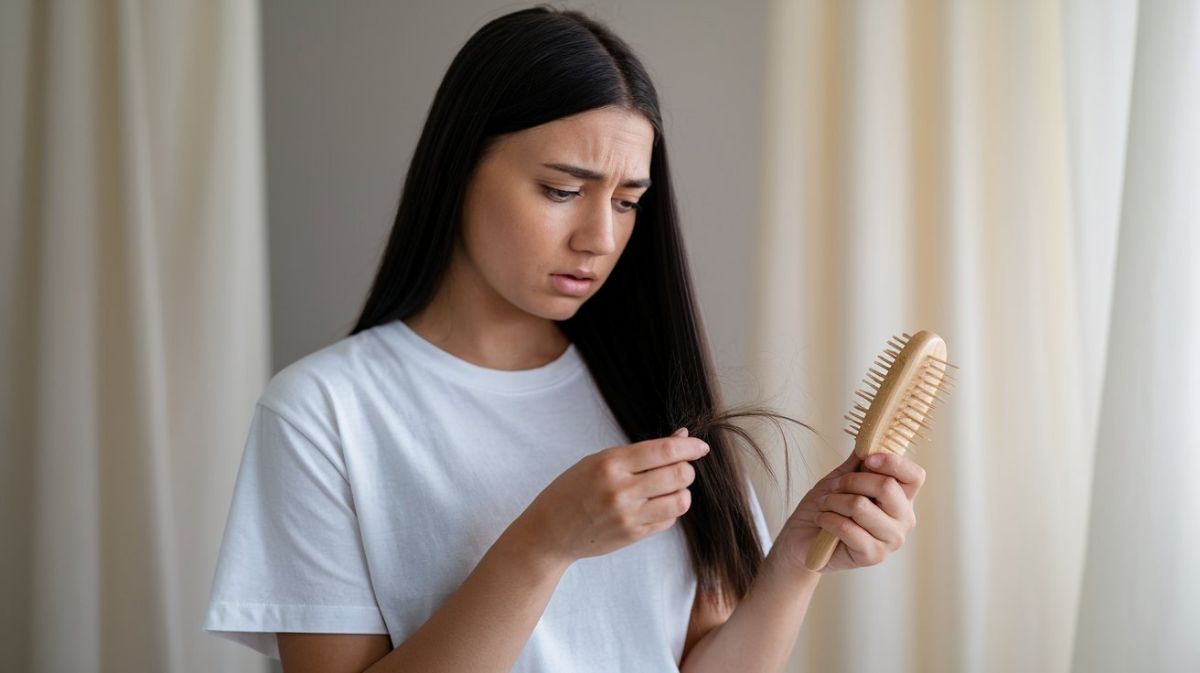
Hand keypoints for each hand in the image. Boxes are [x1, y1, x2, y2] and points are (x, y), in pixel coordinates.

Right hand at [519, 428, 709, 564]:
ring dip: (681, 491)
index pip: (665, 451)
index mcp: (611, 463)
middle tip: (678, 468)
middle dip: (686, 469)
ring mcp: (628, 516)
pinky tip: (654, 504)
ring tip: (667, 488)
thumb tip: (681, 438)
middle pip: (680, 475)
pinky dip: (669, 510)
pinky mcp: (633, 535)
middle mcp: (622, 490)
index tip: (701, 447)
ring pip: (680, 500)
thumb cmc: (572, 489)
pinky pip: (668, 520)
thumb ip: (641, 451)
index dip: (690, 447)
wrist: (550, 531)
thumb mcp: (599, 460)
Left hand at [776, 450, 925, 573]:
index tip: (867, 459)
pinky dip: (828, 519)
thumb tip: (870, 436)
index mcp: (901, 497)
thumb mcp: (840, 478)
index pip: (914, 476)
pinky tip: (823, 520)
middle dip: (852, 481)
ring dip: (834, 501)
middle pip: (887, 487)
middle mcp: (903, 519)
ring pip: (862, 506)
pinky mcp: (874, 555)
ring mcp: (891, 540)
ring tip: (825, 505)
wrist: (803, 539)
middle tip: (834, 486)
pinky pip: (849, 528)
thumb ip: (858, 462)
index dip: (892, 462)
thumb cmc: (825, 508)